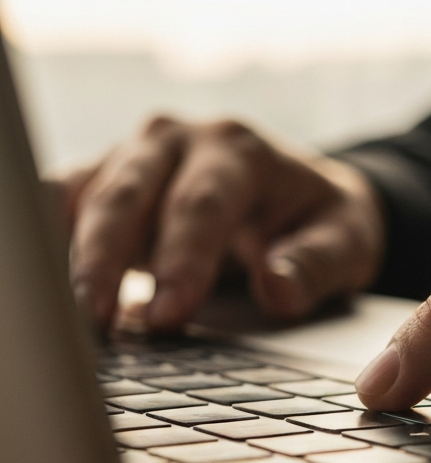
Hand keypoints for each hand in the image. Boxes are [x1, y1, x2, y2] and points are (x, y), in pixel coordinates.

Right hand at [59, 116, 384, 329]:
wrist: (303, 195)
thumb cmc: (323, 220)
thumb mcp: (347, 242)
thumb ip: (316, 265)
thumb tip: (278, 290)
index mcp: (241, 151)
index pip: (203, 204)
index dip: (183, 259)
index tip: (169, 313)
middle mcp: (180, 141)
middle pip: (129, 194)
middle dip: (107, 257)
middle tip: (97, 321)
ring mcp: (135, 156)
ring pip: (85, 195)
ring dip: (70, 253)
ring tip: (67, 316)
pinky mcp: (105, 180)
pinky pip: (62, 201)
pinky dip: (52, 239)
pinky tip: (51, 288)